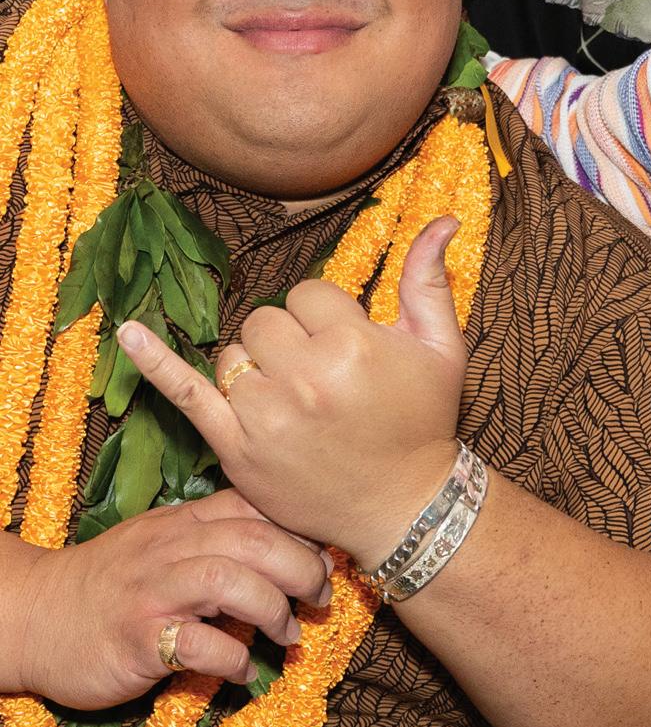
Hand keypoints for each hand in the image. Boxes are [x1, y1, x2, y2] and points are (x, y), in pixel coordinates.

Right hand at [18, 489, 330, 709]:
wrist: (37, 615)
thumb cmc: (111, 582)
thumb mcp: (161, 542)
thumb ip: (214, 538)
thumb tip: (286, 550)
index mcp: (183, 521)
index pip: (254, 505)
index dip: (299, 528)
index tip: (326, 554)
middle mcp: (172, 548)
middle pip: (255, 539)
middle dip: (302, 567)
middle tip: (320, 596)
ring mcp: (154, 592)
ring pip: (231, 580)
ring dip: (275, 609)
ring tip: (290, 635)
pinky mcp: (139, 639)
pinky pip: (200, 644)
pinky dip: (234, 659)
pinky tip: (246, 670)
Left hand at [118, 217, 466, 568]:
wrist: (403, 508)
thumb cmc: (423, 422)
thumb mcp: (440, 347)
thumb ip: (429, 278)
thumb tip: (445, 218)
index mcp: (352, 344)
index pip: (308, 294)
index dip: (325, 316)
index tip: (346, 347)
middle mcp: (304, 377)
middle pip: (267, 320)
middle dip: (290, 339)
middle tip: (322, 376)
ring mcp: (265, 415)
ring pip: (235, 355)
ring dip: (255, 366)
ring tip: (293, 398)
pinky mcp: (236, 449)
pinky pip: (187, 395)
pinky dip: (155, 363)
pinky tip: (128, 332)